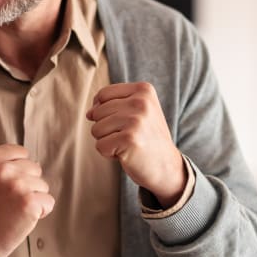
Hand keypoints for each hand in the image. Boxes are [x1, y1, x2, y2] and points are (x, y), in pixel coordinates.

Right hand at [0, 144, 55, 256]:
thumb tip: (27, 157)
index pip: (21, 152)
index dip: (19, 170)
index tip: (8, 185)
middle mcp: (2, 168)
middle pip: (34, 168)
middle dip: (27, 184)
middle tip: (9, 201)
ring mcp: (16, 184)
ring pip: (42, 185)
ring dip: (33, 199)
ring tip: (14, 210)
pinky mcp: (29, 202)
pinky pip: (48, 201)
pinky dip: (41, 212)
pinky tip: (23, 218)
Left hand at [87, 82, 186, 207]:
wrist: (167, 166)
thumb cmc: (147, 138)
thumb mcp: (137, 111)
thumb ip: (112, 104)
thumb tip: (89, 113)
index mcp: (144, 90)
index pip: (103, 94)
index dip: (104, 111)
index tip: (123, 122)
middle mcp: (141, 101)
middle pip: (97, 112)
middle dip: (107, 129)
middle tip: (129, 136)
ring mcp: (135, 120)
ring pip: (96, 129)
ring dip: (107, 141)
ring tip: (128, 144)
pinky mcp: (129, 139)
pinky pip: (100, 146)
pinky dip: (109, 154)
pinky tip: (126, 154)